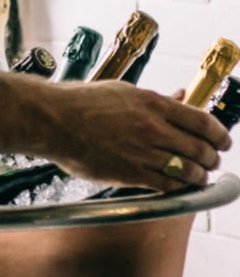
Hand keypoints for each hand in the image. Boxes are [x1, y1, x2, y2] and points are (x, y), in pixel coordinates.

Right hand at [45, 80, 231, 192]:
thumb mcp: (123, 91)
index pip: (203, 121)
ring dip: (199, 175)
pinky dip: (179, 186)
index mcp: (152, 103)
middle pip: (200, 149)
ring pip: (189, 170)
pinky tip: (177, 182)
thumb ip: (156, 99)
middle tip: (210, 159)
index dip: (219, 134)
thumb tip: (181, 98)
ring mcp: (143, 152)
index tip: (223, 140)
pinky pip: (168, 185)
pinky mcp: (131, 173)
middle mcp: (152, 128)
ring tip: (197, 174)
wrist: (54, 119)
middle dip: (211, 157)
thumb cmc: (82, 101)